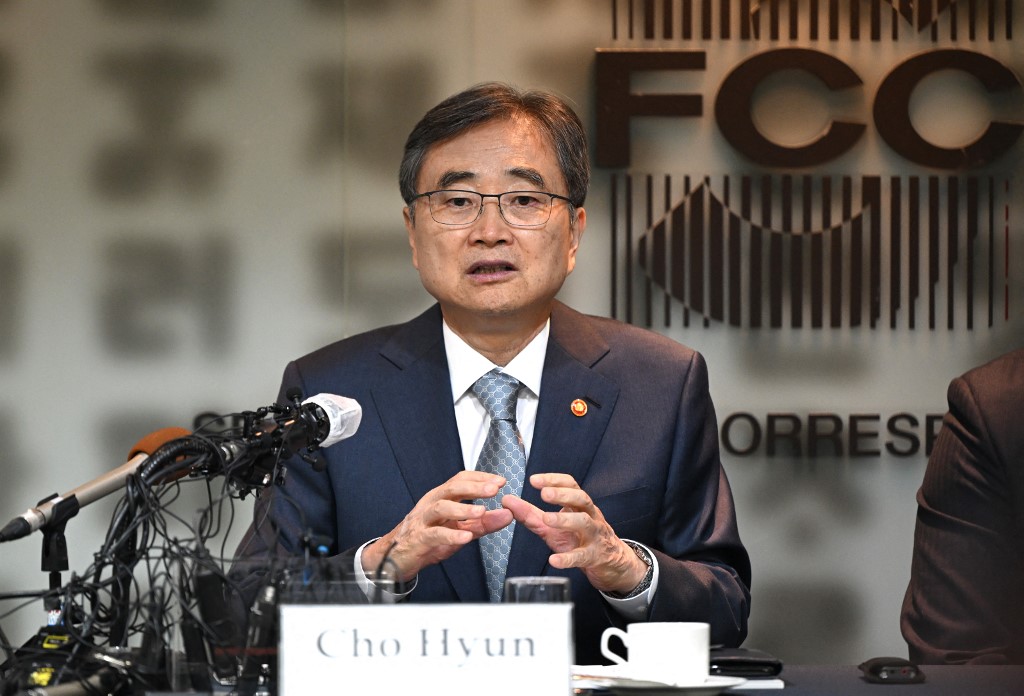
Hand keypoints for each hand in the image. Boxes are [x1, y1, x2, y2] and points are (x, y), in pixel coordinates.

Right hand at [361, 470, 512, 581]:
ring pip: (440, 507)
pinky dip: (450, 535)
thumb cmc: (429, 539)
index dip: (480, 478)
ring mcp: (423, 521)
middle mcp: (431, 504)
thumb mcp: (460, 529)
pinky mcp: (418, 539)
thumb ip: (484, 522)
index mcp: (441, 497)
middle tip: (493, 489)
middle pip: (451, 488)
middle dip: (473, 487)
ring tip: (481, 511)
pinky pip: (434, 534)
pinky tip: (465, 537)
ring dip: (462, 508)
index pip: (460, 480)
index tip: (501, 481)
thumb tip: (508, 514)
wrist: (396, 557)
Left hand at [501, 473, 648, 594]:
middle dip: (563, 495)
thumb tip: (507, 500)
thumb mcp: (553, 526)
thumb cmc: (579, 540)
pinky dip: (568, 558)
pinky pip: (583, 556)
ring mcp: (595, 536)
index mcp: (579, 505)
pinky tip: (554, 560)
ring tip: (547, 519)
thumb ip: (530, 514)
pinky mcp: (595, 557)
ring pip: (585, 523)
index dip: (554, 480)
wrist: (610, 563)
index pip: (571, 485)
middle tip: (544, 494)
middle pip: (581, 499)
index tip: (534, 480)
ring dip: (566, 520)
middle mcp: (590, 516)